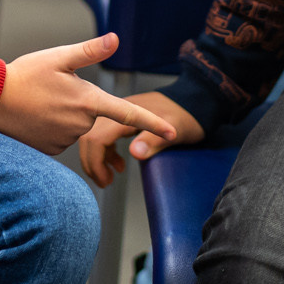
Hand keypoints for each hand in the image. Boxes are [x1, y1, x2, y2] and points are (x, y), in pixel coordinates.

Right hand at [0, 34, 182, 155]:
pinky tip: (34, 117)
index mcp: (87, 100)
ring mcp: (66, 140)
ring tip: (39, 101)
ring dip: (64, 114)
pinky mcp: (51, 151)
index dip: (153, 123)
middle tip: (50, 89)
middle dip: (78, 101)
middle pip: (93, 113)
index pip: (128, 113)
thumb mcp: (58, 57)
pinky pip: (61, 138)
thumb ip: (90, 51)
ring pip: (76, 125)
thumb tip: (117, 38)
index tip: (173, 134)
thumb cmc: (24, 75)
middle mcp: (81, 124)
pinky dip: (52, 127)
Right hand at [78, 90, 202, 186]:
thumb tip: (134, 153)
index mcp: (127, 113)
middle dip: (93, 163)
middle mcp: (118, 111)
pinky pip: (102, 135)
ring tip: (108, 178)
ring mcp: (117, 114)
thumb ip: (154, 141)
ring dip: (96, 159)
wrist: (193, 100)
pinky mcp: (121, 120)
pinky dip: (104, 153)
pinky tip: (116, 164)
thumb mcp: (176, 129)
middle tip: (106, 182)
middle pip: (91, 137)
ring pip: (93, 137)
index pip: (98, 137)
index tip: (105, 179)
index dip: (96, 161)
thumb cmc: (187, 114)